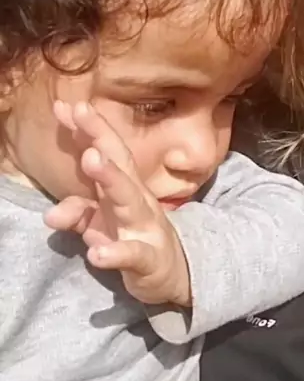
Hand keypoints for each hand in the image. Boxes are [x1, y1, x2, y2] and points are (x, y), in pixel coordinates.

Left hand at [44, 101, 191, 306]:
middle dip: (100, 137)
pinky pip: (133, 255)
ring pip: (129, 200)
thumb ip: (77, 213)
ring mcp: (145, 227)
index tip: (63, 105)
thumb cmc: (134, 239)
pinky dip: (115, 253)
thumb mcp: (102, 225)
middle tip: (80, 112)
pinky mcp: (149, 260)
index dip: (87, 128)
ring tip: (91, 159)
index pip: (106, 151)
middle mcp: (137, 199)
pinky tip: (97, 253)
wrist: (176, 275)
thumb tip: (50, 213)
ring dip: (111, 177)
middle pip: (121, 163)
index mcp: (124, 187)